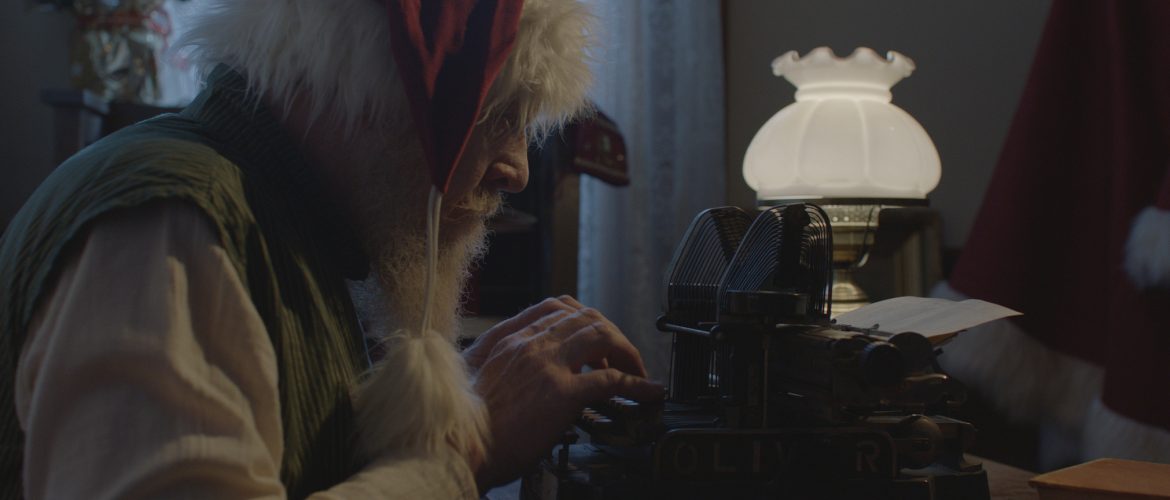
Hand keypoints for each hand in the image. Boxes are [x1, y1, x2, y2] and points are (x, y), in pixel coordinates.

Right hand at [465, 296, 663, 489]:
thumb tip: (519, 372)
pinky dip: (636, 383)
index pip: (555, 307)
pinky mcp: (561, 394)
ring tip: (636, 372)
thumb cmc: (461, 425)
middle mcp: (528, 344)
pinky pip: (611, 379)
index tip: (593, 338)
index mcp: (507, 339)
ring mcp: (547, 366)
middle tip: (622, 357)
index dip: (583, 318)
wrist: (454, 449)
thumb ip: (498, 364)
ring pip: (601, 335)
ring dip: (625, 351)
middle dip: (610, 334)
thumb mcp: (473, 379)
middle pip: (585, 317)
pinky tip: (648, 392)